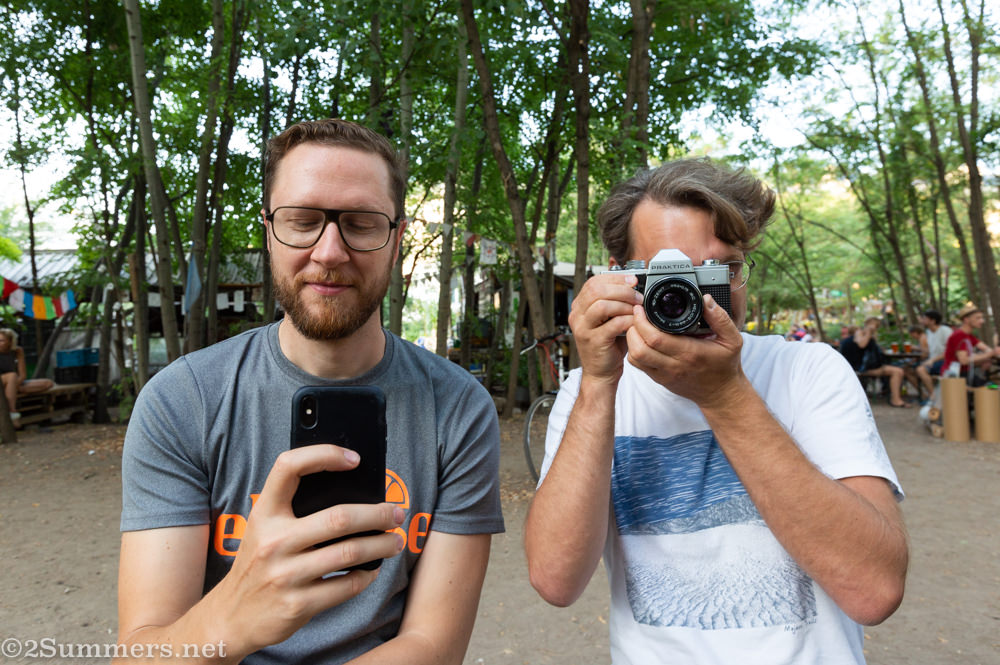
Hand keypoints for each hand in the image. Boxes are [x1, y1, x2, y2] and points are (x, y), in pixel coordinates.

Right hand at [210, 445, 404, 654]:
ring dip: (382, 545)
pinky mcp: (297, 604)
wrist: (229, 617)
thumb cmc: (257, 565)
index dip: (324, 454)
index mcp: (264, 514)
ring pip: (350, 553)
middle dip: (377, 514)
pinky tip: (372, 570)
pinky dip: (367, 576)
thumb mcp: (263, 530)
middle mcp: (272, 541)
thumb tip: (353, 494)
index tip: (355, 459)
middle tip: (397, 513)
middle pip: (339, 517)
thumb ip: (294, 511)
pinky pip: (346, 586)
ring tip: (395, 541)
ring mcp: (284, 575)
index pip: (289, 467)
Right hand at [567, 272, 643, 384]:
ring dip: (625, 305)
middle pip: (597, 290)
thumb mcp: (609, 319)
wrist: (601, 372)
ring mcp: (583, 328)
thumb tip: (633, 285)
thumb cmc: (608, 344)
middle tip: (637, 296)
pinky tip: (634, 323)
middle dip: (622, 290)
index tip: (633, 280)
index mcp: (580, 306)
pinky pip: (613, 324)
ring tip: (637, 310)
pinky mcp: (594, 341)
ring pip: (603, 305)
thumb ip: (615, 302)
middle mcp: (577, 315)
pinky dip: (628, 320)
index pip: (594, 282)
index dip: (615, 278)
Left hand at [626, 294, 746, 409]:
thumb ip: (720, 318)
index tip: (642, 308)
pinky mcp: (659, 379)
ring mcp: (664, 374)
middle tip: (637, 315)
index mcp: (690, 353)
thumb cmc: (725, 365)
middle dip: (633, 328)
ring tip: (638, 326)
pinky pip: (638, 365)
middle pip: (640, 348)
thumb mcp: (732, 339)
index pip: (656, 338)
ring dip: (631, 340)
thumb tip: (706, 299)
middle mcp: (674, 365)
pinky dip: (634, 351)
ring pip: (635, 358)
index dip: (642, 322)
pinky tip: (641, 340)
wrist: (721, 394)